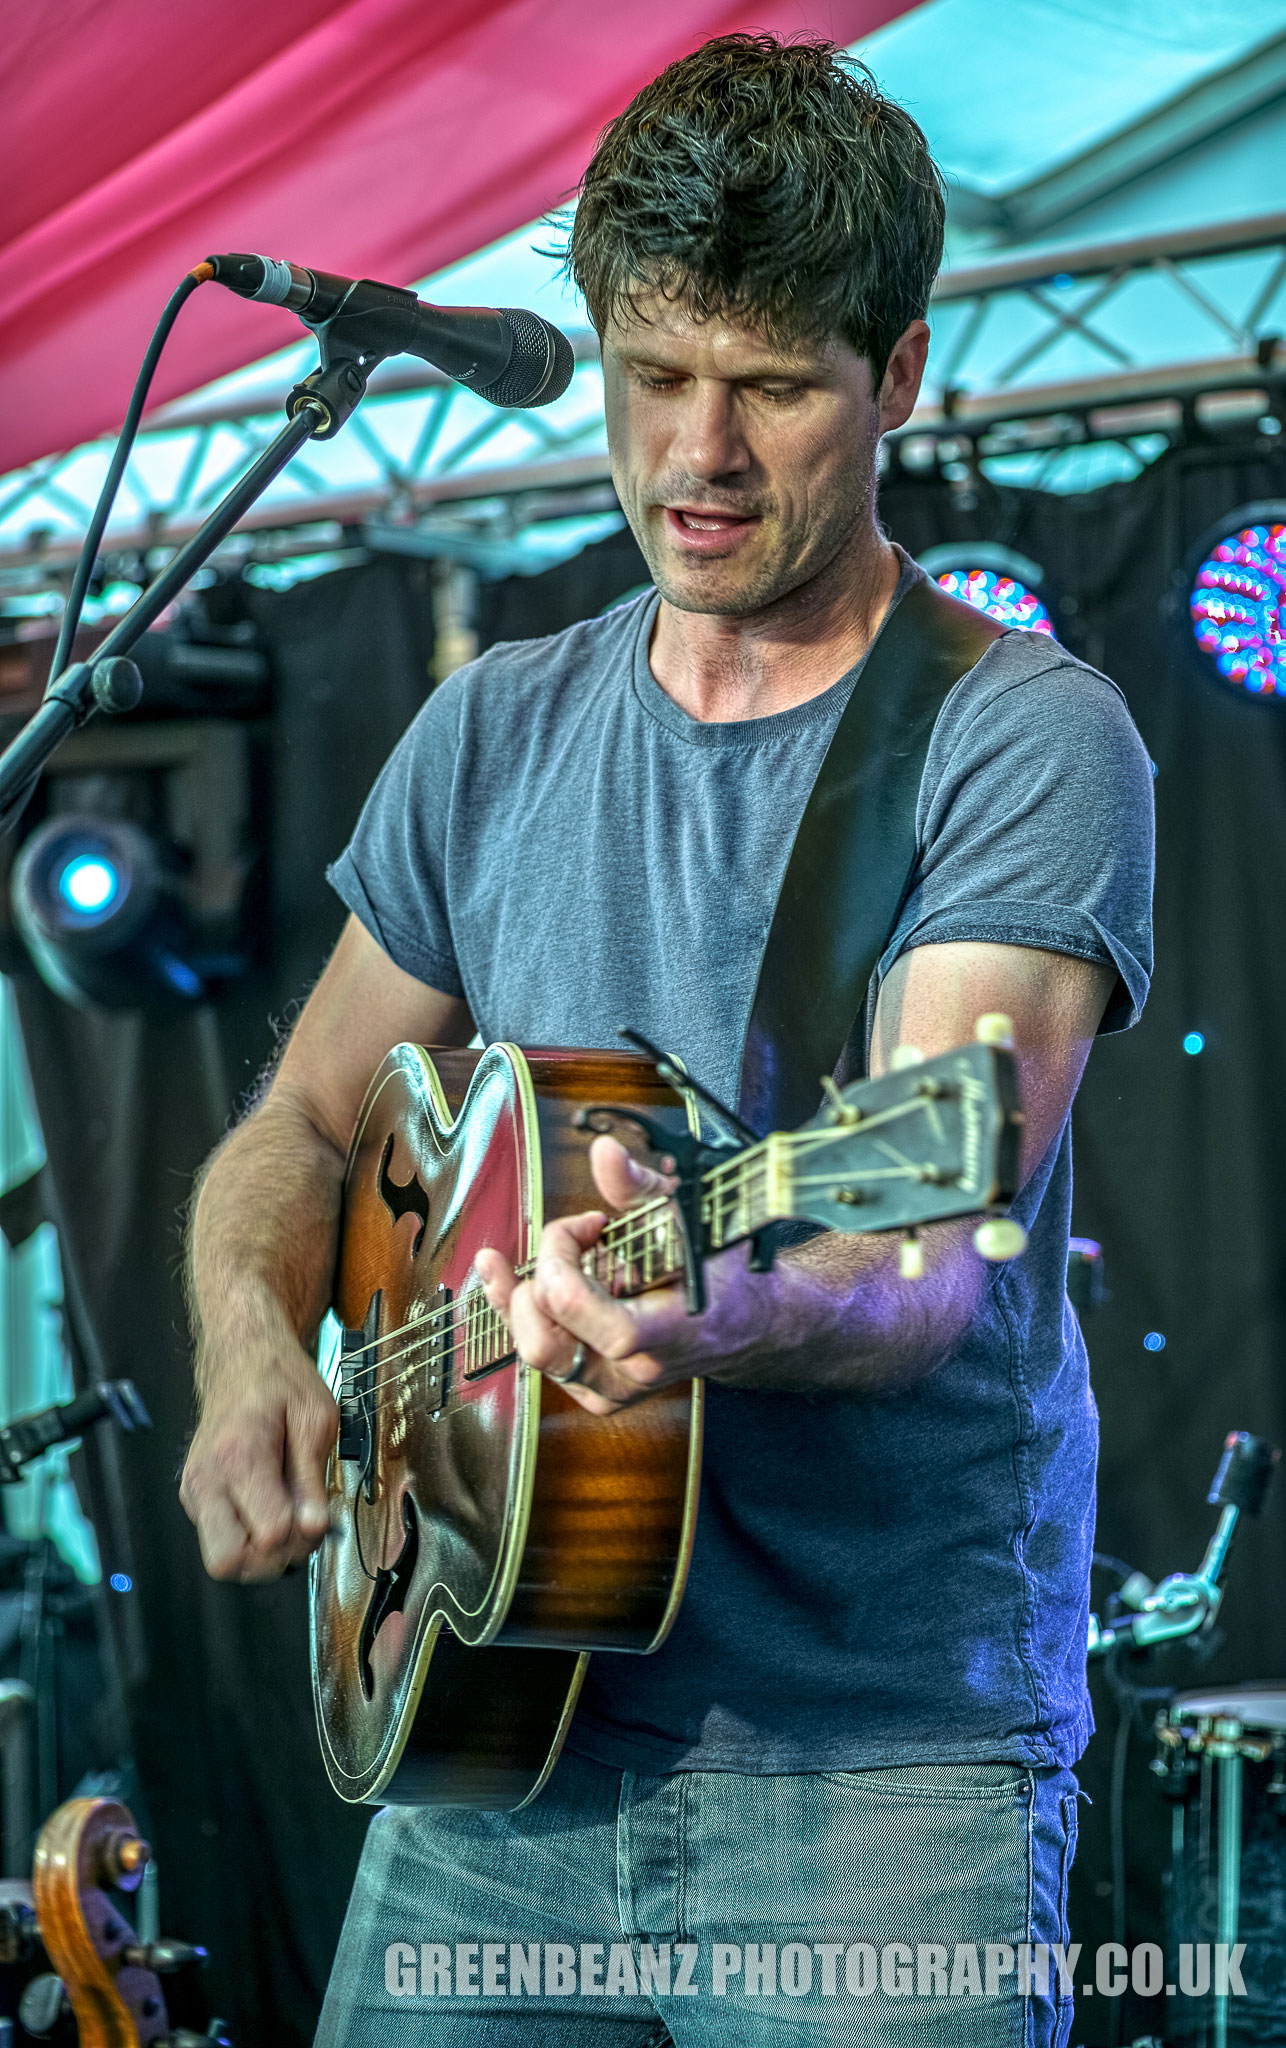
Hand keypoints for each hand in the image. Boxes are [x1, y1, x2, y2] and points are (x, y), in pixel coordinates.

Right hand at [180, 1334, 336, 1580]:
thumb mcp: (315, 1418)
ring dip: (258, 1554)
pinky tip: (268, 1507)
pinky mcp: (194, 1497)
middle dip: (269, 1558)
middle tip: (296, 1529)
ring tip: (285, 1517)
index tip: (318, 1515)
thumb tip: (314, 1528)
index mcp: (240, 1456)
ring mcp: (195, 1490)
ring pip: (220, 1559)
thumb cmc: (279, 1381)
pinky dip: (246, 1537)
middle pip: (227, 1561)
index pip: (268, 1534)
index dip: (302, 1536)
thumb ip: (313, 1478)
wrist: (241, 1358)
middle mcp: (207, 1479)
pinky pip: (219, 1539)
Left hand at [476, 1135, 753, 1413]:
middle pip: (543, 1335)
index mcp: (662, 1331)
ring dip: (528, 1292)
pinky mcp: (596, 1392)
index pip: (575, 1305)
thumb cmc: (718, 1272)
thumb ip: (640, 1187)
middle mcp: (632, 1371)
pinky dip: (526, 1313)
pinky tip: (523, 1281)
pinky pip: (539, 1356)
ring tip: (557, 1255)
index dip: (561, 1253)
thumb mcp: (688, 1220)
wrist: (745, 1325)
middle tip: (576, 1241)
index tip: (588, 1224)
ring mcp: (611, 1388)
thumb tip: (604, 1152)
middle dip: (543, 1273)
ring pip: (533, 1346)